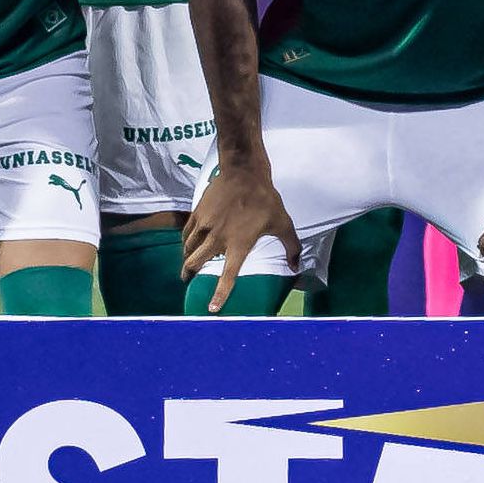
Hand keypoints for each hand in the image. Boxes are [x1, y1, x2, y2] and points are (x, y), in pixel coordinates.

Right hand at [182, 155, 298, 310]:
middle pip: (195, 264)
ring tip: (187, 265)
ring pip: (188, 250)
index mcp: (239, 245)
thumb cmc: (265, 199)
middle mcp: (218, 238)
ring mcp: (205, 226)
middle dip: (189, 275)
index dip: (219, 294)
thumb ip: (291, 247)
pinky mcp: (197, 214)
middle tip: (188, 281)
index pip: (227, 276)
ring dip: (186, 260)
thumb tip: (297, 267)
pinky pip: (186, 234)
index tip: (211, 309)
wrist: (244, 173)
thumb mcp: (283, 223)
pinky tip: (188, 245)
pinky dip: (186, 243)